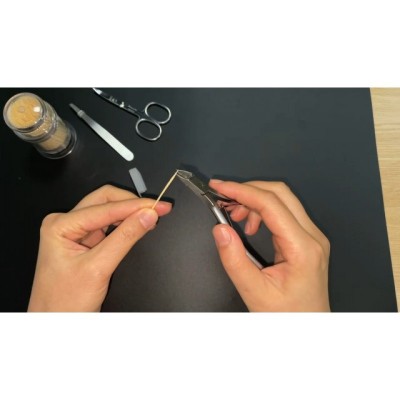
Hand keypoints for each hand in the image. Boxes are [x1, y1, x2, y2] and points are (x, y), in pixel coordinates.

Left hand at [28, 185, 171, 311]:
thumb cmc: (64, 303)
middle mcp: (66, 224)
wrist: (55, 323)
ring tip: (152, 216)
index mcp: (60, 225)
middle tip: (157, 208)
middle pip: (105, 200)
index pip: (105, 207)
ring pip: (108, 210)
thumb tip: (146, 216)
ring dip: (130, 212)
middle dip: (132, 203)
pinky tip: (138, 224)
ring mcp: (75, 232)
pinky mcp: (85, 241)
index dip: (135, 206)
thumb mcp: (98, 268)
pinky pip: (109, 225)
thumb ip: (125, 238)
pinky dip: (126, 223)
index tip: (158, 207)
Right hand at [210, 180, 329, 311]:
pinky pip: (283, 213)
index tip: (220, 187)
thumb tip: (220, 229)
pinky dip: (262, 211)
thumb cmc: (288, 315)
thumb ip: (234, 259)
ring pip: (282, 200)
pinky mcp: (306, 239)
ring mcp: (312, 236)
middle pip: (280, 193)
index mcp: (302, 248)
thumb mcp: (254, 292)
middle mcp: (312, 237)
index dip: (242, 191)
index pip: (271, 204)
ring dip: (254, 200)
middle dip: (247, 190)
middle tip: (223, 196)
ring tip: (234, 214)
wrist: (308, 327)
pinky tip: (249, 225)